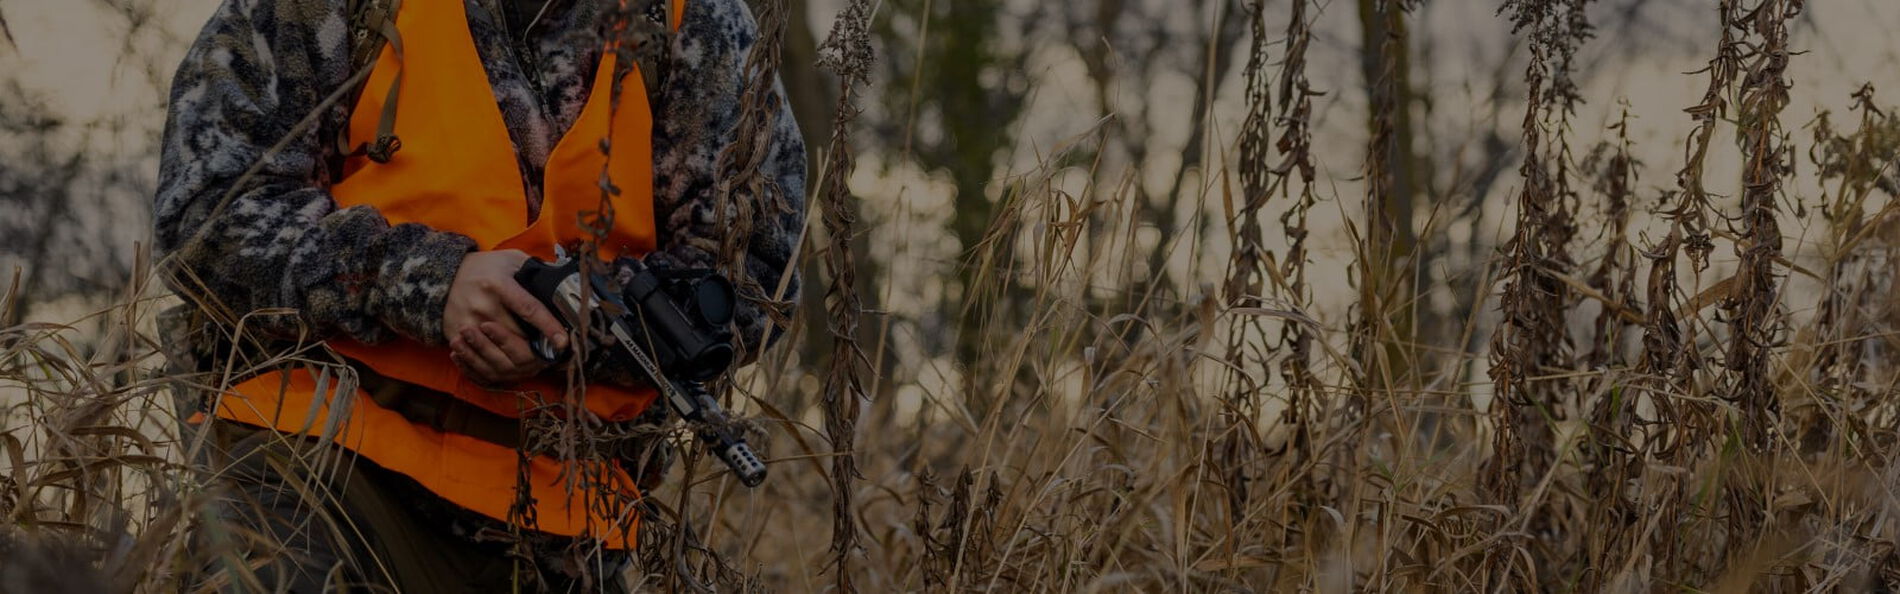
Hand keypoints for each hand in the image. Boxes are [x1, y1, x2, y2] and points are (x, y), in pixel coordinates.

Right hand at [443, 250, 568, 385]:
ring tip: (533, 354)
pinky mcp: (457, 335)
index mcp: (498, 284)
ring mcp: (468, 323)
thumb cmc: (484, 268)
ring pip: (502, 351)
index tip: (563, 341)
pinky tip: (510, 355)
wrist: (441, 276)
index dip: (548, 326)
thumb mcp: (510, 259)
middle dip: (537, 345)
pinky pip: (482, 357)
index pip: (529, 309)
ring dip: (520, 355)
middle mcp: (483, 305)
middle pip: (518, 336)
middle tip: (550, 348)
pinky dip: (498, 359)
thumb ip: (536, 270)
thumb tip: (562, 285)